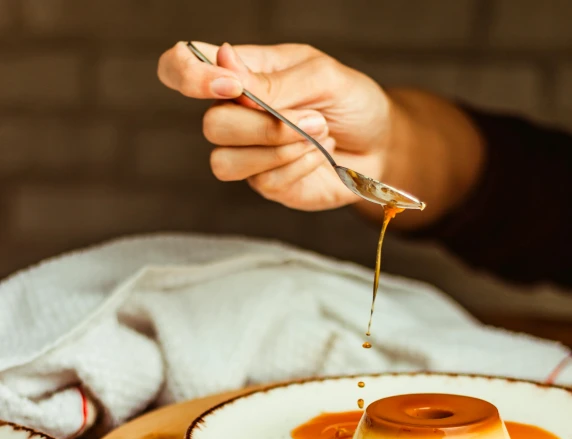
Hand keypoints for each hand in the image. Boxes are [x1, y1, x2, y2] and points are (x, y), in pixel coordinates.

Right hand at [158, 41, 390, 210]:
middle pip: (210, 126)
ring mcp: (247, 153)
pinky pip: (262, 182)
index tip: (229, 86)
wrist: (381, 145)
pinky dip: (295, 167)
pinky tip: (317, 156)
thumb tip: (224, 62)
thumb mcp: (321, 76)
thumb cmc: (351, 101)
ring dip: (278, 149)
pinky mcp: (265, 184)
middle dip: (261, 125)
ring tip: (318, 135)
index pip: (180, 67)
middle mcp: (234, 113)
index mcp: (239, 72)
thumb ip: (273, 80)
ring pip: (225, 161)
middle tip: (312, 116)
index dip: (188, 77)